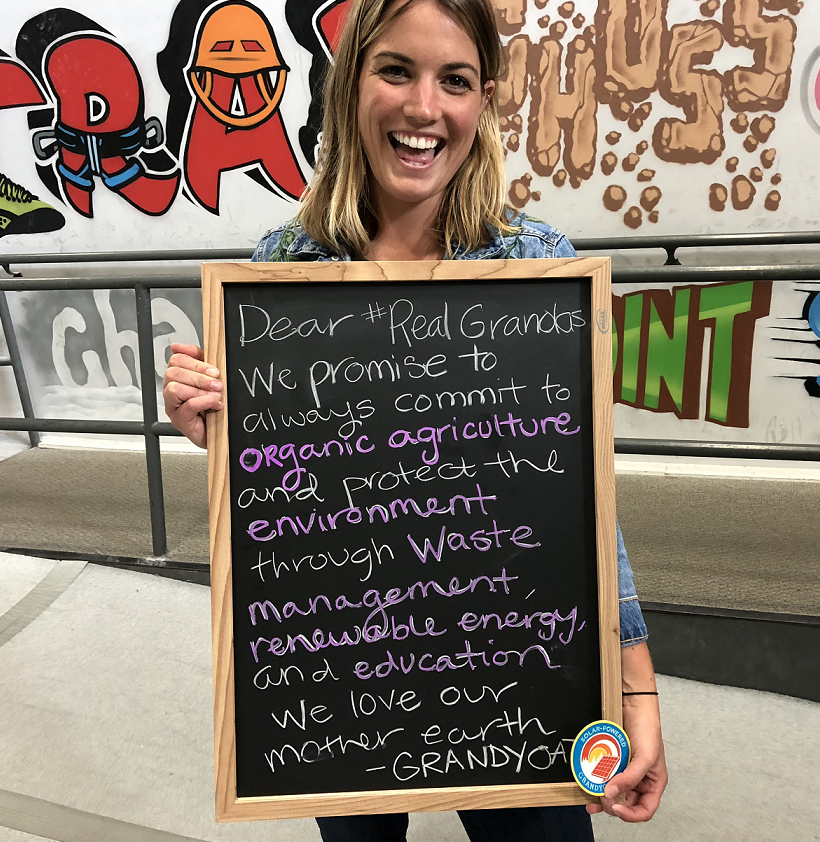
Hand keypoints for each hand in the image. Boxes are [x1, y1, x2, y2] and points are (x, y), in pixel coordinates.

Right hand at [162, 343, 222, 447]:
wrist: (222, 430)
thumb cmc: (213, 404)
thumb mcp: (209, 377)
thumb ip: (199, 359)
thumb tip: (179, 346)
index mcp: (178, 377)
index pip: (177, 360)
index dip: (195, 362)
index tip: (214, 370)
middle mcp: (171, 390)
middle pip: (173, 372)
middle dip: (199, 376)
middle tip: (217, 383)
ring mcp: (173, 406)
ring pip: (175, 388)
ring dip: (200, 389)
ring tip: (216, 395)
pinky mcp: (179, 420)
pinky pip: (187, 405)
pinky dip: (203, 402)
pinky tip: (215, 404)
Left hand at [586, 643, 667, 821]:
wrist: (632, 704)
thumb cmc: (647, 728)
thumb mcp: (645, 756)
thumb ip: (630, 777)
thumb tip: (612, 794)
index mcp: (653, 783)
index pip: (645, 810)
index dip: (631, 815)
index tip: (616, 808)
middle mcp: (638, 780)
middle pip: (626, 803)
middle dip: (613, 804)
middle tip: (601, 798)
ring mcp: (624, 771)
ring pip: (612, 791)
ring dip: (601, 796)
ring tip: (590, 796)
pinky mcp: (611, 761)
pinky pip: (603, 776)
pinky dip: (595, 781)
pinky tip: (588, 782)